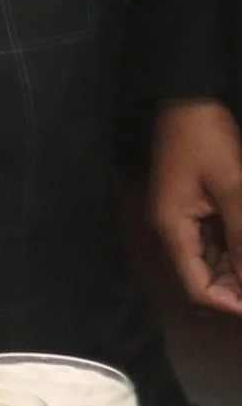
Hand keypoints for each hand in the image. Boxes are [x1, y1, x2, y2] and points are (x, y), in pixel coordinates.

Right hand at [153, 97, 241, 314]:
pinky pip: (212, 243)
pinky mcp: (189, 208)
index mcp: (172, 228)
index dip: (231, 303)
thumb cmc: (207, 141)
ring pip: (210, 263)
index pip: (197, 287)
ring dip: (237, 269)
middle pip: (203, 279)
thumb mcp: (233, 187)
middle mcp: (170, 230)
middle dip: (237, 287)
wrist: (187, 101)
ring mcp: (178, 219)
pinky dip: (234, 251)